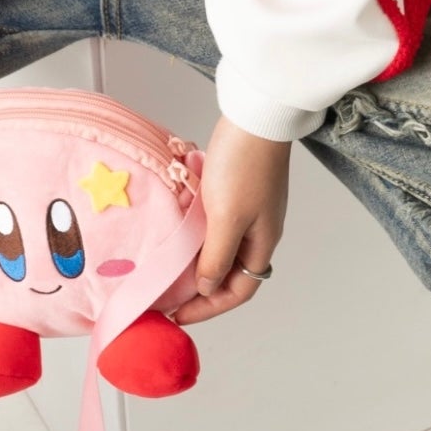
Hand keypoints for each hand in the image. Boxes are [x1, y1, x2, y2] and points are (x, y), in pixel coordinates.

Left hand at [172, 114, 288, 327]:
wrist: (254, 116)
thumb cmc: (244, 166)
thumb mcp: (226, 218)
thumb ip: (216, 256)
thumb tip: (207, 287)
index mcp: (262, 242)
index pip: (239, 290)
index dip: (209, 307)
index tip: (178, 315)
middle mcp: (257, 230)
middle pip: (230, 272)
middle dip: (201, 288)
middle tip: (169, 296)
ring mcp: (246, 209)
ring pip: (219, 247)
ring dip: (196, 260)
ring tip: (168, 269)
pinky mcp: (234, 189)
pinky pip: (213, 223)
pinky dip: (195, 233)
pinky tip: (176, 232)